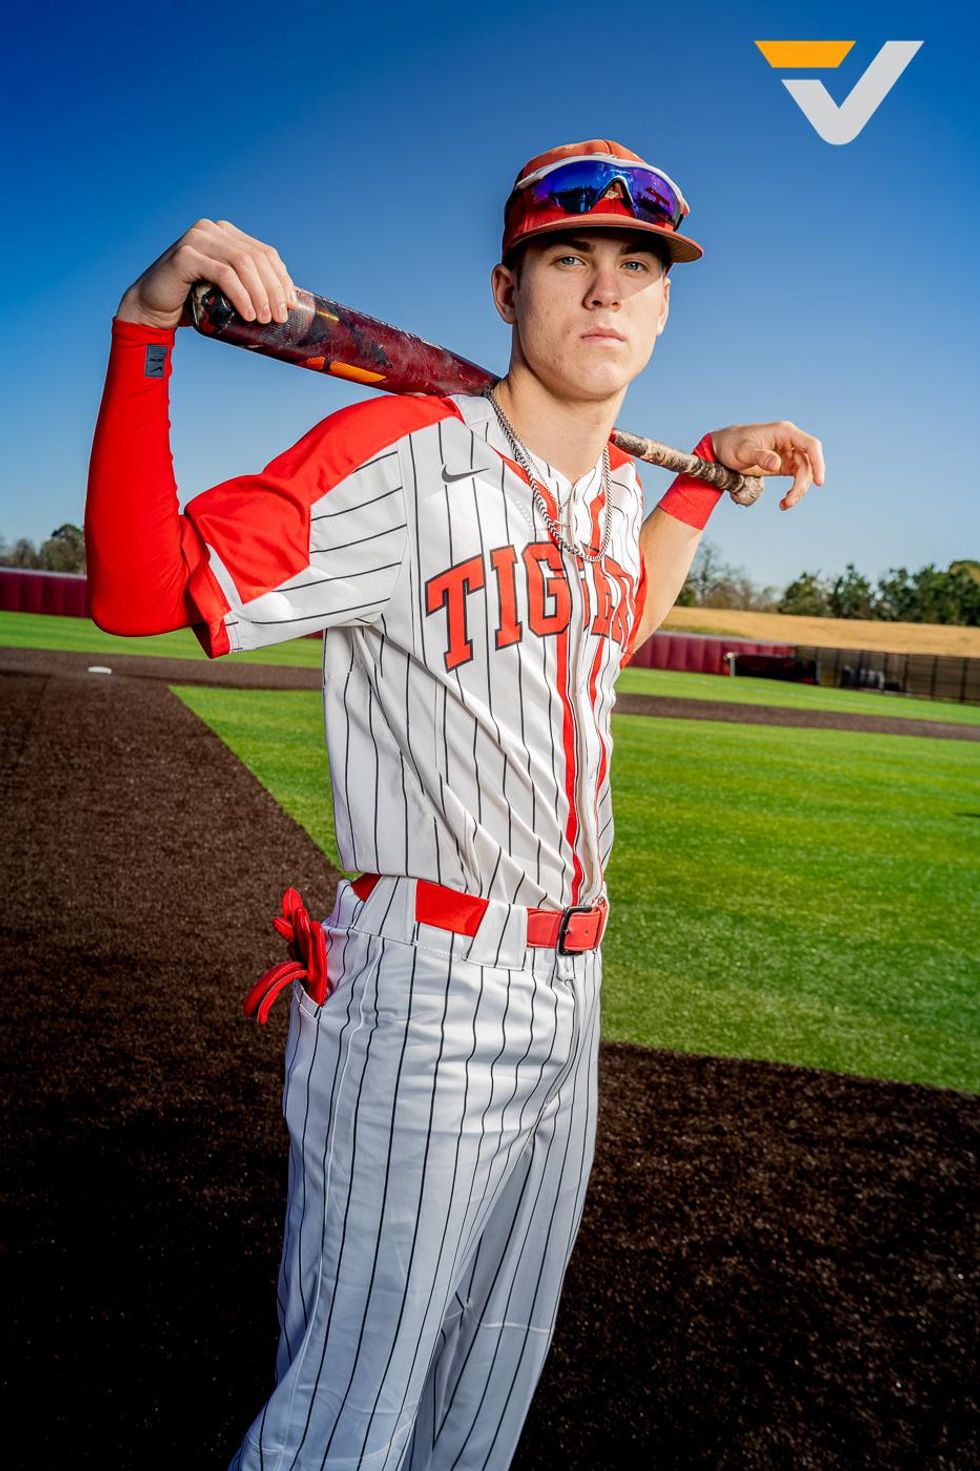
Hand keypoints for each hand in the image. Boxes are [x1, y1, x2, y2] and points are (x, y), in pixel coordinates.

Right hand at [115, 218, 299, 331]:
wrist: (151, 307)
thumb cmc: (191, 301)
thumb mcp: (226, 289)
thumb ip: (247, 283)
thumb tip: (287, 303)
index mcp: (226, 233)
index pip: (265, 252)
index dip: (282, 279)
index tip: (291, 305)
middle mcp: (212, 230)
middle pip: (257, 258)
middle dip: (273, 289)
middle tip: (279, 318)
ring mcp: (197, 238)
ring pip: (243, 263)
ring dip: (259, 294)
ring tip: (264, 319)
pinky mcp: (185, 255)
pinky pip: (223, 274)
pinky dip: (240, 295)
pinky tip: (248, 313)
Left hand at [710, 420, 824, 510]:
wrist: (722, 448)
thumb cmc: (731, 445)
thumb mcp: (743, 451)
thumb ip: (759, 456)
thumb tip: (776, 464)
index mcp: (784, 432)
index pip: (811, 445)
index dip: (819, 462)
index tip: (819, 482)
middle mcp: (790, 441)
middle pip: (808, 464)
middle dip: (802, 484)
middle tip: (789, 501)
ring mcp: (788, 453)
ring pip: (804, 473)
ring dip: (798, 491)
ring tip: (784, 505)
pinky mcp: (784, 464)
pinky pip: (796, 478)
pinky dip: (793, 491)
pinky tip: (784, 502)